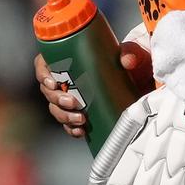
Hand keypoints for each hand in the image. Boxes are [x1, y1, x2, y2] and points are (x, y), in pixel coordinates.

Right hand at [34, 25, 153, 137]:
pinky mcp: (81, 111)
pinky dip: (71, 129)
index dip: (43, 74)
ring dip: (64, 116)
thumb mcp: (131, 52)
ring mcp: (72, 96)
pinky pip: (68, 123)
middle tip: (74, 102)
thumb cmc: (130, 60)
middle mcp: (67, 78)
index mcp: (70, 58)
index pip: (44, 63)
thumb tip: (127, 61)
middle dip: (56, 99)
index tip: (53, 83)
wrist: (142, 79)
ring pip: (55, 108)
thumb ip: (130, 53)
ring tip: (81, 120)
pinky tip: (80, 132)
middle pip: (48, 90)